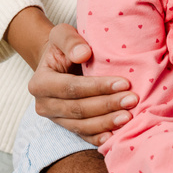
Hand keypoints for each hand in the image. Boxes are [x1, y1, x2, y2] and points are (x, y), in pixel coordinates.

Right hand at [29, 22, 138, 144]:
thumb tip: (83, 53)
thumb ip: (70, 41)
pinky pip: (83, 136)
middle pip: (78, 109)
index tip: (124, 82)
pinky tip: (115, 136)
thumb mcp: (62, 34)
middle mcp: (44, 105)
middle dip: (107, 105)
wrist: (60, 62)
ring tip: (129, 116)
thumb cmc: (64, 46)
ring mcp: (55, 119)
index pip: (71, 88)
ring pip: (81, 125)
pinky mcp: (66, 127)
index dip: (98, 87)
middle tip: (132, 100)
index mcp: (39, 83)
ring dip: (106, 122)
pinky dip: (98, 137)